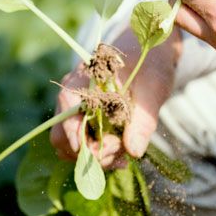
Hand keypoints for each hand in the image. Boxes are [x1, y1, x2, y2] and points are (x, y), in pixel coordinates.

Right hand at [50, 26, 180, 164]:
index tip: (99, 150)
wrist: (149, 57)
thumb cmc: (150, 66)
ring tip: (124, 154)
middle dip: (89, 153)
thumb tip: (134, 151)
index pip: (66, 107)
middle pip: (62, 136)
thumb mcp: (153, 89)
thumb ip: (144, 120)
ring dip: (95, 158)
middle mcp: (73, 96)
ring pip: (70, 147)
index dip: (74, 133)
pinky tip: (122, 155)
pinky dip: (99, 156)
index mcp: (84, 78)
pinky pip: (82, 148)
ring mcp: (76, 111)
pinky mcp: (85, 122)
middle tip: (121, 150)